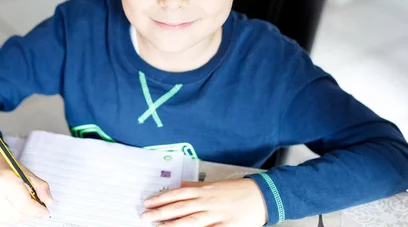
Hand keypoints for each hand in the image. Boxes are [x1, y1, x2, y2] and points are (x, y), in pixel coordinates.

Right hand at [0, 149, 53, 224]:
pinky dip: (9, 214)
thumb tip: (49, 202)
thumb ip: (41, 187)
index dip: (37, 211)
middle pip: (17, 214)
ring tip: (22, 204)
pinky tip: (10, 203)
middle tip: (35, 208)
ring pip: (9, 219)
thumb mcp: (26, 173)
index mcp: (6, 180)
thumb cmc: (6, 168)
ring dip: (20, 215)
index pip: (24, 204)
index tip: (45, 212)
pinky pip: (1, 218)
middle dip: (30, 214)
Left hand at [142, 178, 266, 225]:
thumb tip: (182, 184)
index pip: (177, 194)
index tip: (148, 202)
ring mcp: (216, 215)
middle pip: (179, 207)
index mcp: (204, 190)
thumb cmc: (238, 190)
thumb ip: (197, 185)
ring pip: (189, 221)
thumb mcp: (215, 184)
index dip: (161, 198)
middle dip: (160, 212)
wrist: (262, 195)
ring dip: (171, 224)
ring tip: (157, 226)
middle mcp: (207, 202)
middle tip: (145, 216)